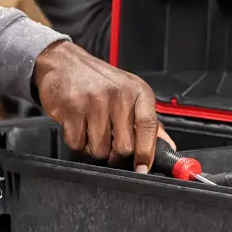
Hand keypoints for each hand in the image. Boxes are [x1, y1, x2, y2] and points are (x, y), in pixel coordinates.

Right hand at [32, 41, 170, 172]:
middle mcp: (118, 94)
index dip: (147, 153)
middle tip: (109, 143)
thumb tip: (167, 147)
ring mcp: (94, 101)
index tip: (143, 169)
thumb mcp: (129, 94)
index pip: (148, 127)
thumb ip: (148, 122)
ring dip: (94, 148)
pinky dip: (77, 141)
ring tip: (91, 129)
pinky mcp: (72, 108)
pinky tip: (78, 125)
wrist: (64, 62)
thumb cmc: (98, 81)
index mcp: (137, 91)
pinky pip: (77, 144)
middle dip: (115, 154)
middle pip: (123, 146)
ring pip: (99, 149)